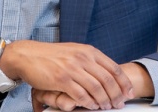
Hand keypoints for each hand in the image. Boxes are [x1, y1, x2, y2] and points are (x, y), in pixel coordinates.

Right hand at [31, 62, 154, 110]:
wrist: (29, 55)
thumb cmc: (51, 55)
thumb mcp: (74, 51)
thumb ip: (90, 59)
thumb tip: (106, 71)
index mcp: (88, 51)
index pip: (113, 67)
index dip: (123, 82)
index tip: (129, 92)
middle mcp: (82, 58)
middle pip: (107, 80)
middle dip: (116, 94)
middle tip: (119, 103)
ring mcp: (72, 68)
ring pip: (96, 88)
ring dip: (104, 101)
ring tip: (106, 107)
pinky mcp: (62, 79)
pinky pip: (81, 95)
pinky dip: (89, 103)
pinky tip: (92, 106)